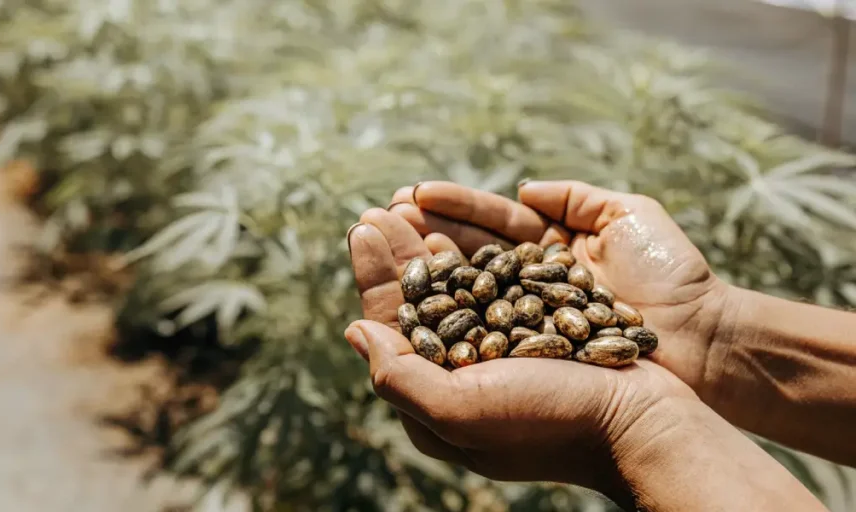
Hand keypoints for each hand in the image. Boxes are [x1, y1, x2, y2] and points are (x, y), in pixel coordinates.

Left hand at [344, 208, 699, 502]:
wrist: (642, 423)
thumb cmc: (549, 422)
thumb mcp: (456, 411)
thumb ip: (398, 375)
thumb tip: (355, 328)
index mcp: (441, 393)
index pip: (394, 324)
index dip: (375, 274)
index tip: (360, 227)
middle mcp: (469, 370)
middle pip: (423, 300)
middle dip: (399, 251)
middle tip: (378, 207)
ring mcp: (508, 347)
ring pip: (460, 285)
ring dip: (434, 244)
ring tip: (412, 205)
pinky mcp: (545, 325)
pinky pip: (505, 282)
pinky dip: (481, 253)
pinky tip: (466, 230)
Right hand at [386, 180, 732, 399]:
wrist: (703, 340)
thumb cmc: (672, 277)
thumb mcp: (629, 216)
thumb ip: (577, 197)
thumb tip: (525, 188)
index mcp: (551, 249)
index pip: (492, 221)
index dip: (453, 207)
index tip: (412, 194)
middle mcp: (530, 284)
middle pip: (468, 253)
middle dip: (423, 234)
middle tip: (380, 217)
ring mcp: (526, 319)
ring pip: (466, 288)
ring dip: (423, 267)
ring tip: (384, 244)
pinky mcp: (528, 351)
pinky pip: (481, 326)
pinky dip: (449, 310)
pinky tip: (413, 294)